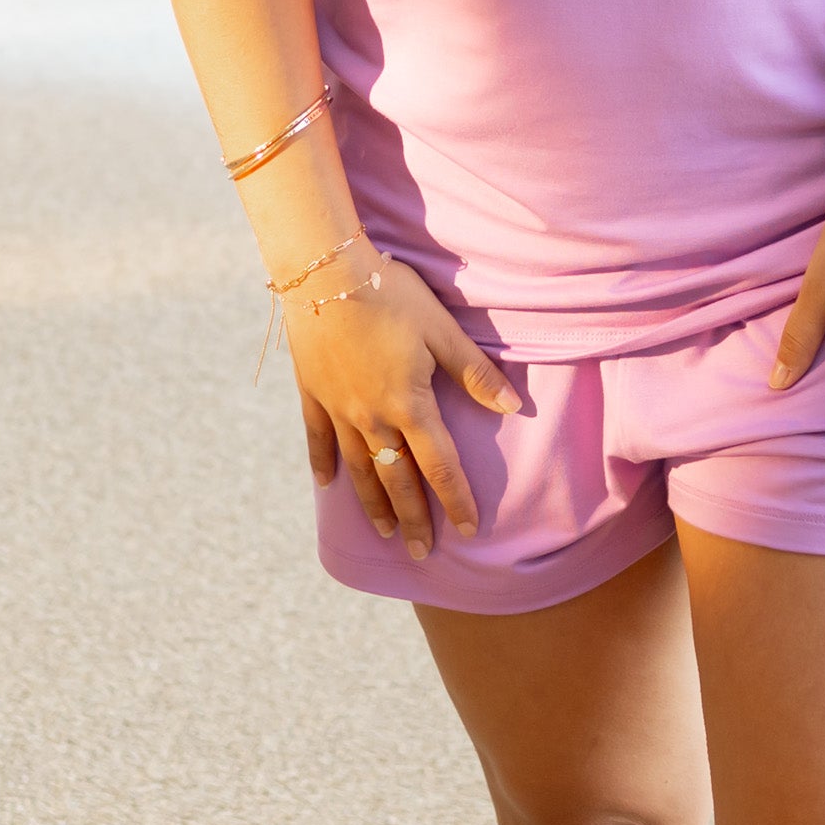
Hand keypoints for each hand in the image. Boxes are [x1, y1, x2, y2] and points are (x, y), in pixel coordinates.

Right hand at [290, 252, 519, 561]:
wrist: (324, 272)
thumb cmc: (391, 294)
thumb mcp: (441, 329)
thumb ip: (474, 371)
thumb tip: (513, 406)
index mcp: (410, 405)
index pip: (440, 466)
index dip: (456, 499)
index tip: (468, 529)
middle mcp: (372, 418)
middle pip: (396, 479)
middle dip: (413, 518)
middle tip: (422, 553)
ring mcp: (338, 409)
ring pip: (358, 468)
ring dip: (373, 503)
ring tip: (385, 531)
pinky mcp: (312, 393)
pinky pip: (318, 439)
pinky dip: (322, 465)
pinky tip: (326, 485)